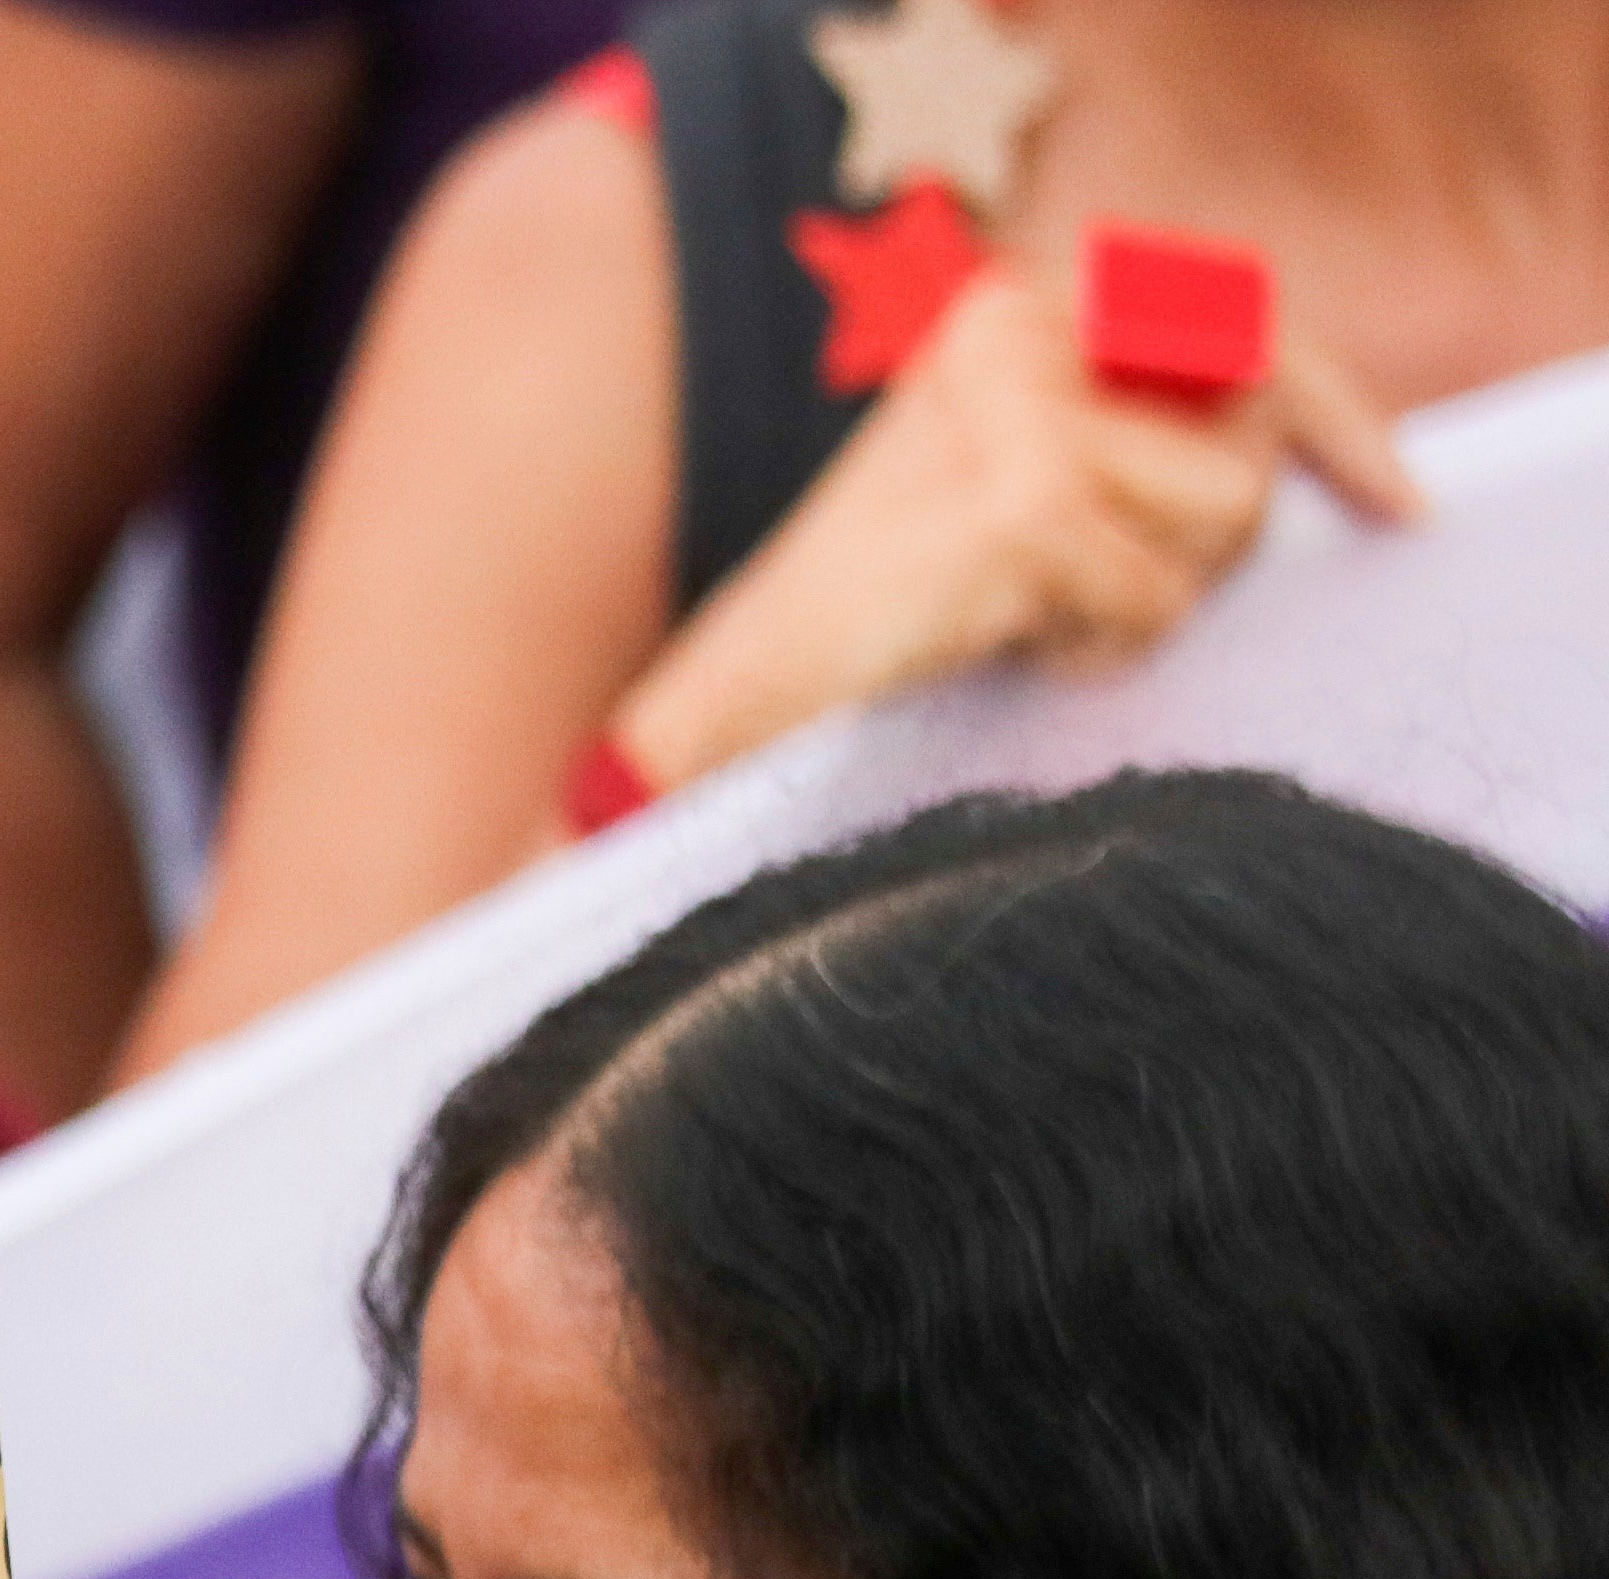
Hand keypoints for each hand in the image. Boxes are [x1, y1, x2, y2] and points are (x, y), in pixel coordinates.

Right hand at [608, 261, 1418, 793]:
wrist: (741, 704)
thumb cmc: (888, 611)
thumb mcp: (1019, 483)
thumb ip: (1137, 434)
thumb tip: (1305, 440)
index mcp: (1019, 308)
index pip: (1238, 328)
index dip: (1337, 415)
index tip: (1402, 501)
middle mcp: (1021, 331)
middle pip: (1249, 438)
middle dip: (1203, 543)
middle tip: (1101, 598)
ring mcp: (1021, 416)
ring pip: (1223, 516)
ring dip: (1147, 599)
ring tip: (1034, 616)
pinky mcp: (1021, 508)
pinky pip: (1155, 597)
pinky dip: (1099, 647)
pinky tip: (1008, 649)